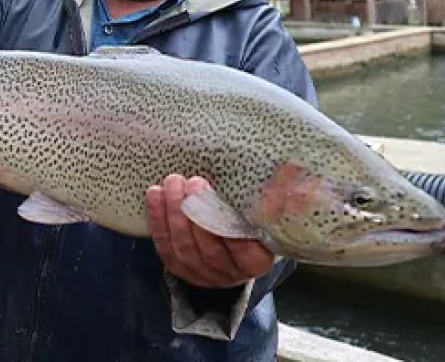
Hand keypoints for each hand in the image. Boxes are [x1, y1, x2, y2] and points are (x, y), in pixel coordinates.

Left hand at [145, 174, 274, 288]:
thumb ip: (276, 198)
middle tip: (191, 183)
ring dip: (174, 214)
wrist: (235, 245)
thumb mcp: (267, 215)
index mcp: (256, 263)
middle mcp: (229, 274)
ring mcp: (202, 275)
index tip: (217, 194)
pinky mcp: (179, 269)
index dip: (226, 224)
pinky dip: (157, 220)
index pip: (243, 249)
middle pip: (208, 250)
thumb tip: (289, 169)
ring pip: (183, 249)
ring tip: (172, 183)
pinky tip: (154, 195)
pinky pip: (164, 246)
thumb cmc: (254, 224)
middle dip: (195, 214)